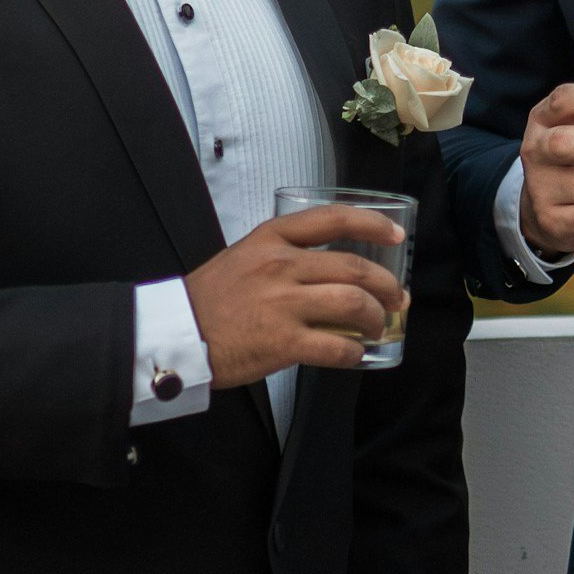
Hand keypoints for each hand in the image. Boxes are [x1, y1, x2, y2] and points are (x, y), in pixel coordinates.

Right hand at [183, 207, 408, 387]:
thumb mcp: (243, 256)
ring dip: (377, 318)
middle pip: (354, 268)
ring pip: (353, 303)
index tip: (394, 235)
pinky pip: (336, 346)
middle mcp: (281, 265)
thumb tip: (328, 271)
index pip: (332, 219)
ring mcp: (283, 303)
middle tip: (396, 298)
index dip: (372, 224)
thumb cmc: (209, 299)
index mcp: (271, 238)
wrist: (177, 334)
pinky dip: (354, 352)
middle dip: (386, 286)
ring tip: (379, 328)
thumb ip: (282, 255)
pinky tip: (355, 355)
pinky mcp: (283, 342)